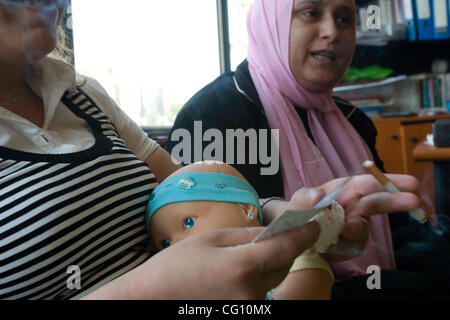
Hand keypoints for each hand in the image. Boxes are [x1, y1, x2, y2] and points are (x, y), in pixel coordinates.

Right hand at [83, 223, 319, 299]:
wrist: (152, 299)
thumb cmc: (176, 266)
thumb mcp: (211, 240)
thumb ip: (247, 235)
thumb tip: (274, 231)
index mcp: (241, 267)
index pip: (286, 247)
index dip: (304, 233)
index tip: (315, 224)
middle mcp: (251, 292)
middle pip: (283, 265)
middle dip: (284, 248)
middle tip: (274, 235)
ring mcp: (248, 307)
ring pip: (273, 279)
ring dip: (270, 265)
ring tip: (245, 257)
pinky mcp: (244, 314)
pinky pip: (260, 292)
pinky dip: (258, 279)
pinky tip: (237, 273)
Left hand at [287, 174, 420, 261]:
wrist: (297, 236)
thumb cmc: (301, 211)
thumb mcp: (299, 201)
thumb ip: (306, 197)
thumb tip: (317, 196)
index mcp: (345, 189)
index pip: (370, 183)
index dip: (389, 181)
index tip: (409, 184)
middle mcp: (355, 206)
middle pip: (379, 202)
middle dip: (397, 201)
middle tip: (413, 202)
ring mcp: (356, 225)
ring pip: (364, 227)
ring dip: (357, 229)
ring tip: (343, 229)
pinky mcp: (353, 244)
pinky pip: (355, 246)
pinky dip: (344, 245)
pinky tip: (330, 243)